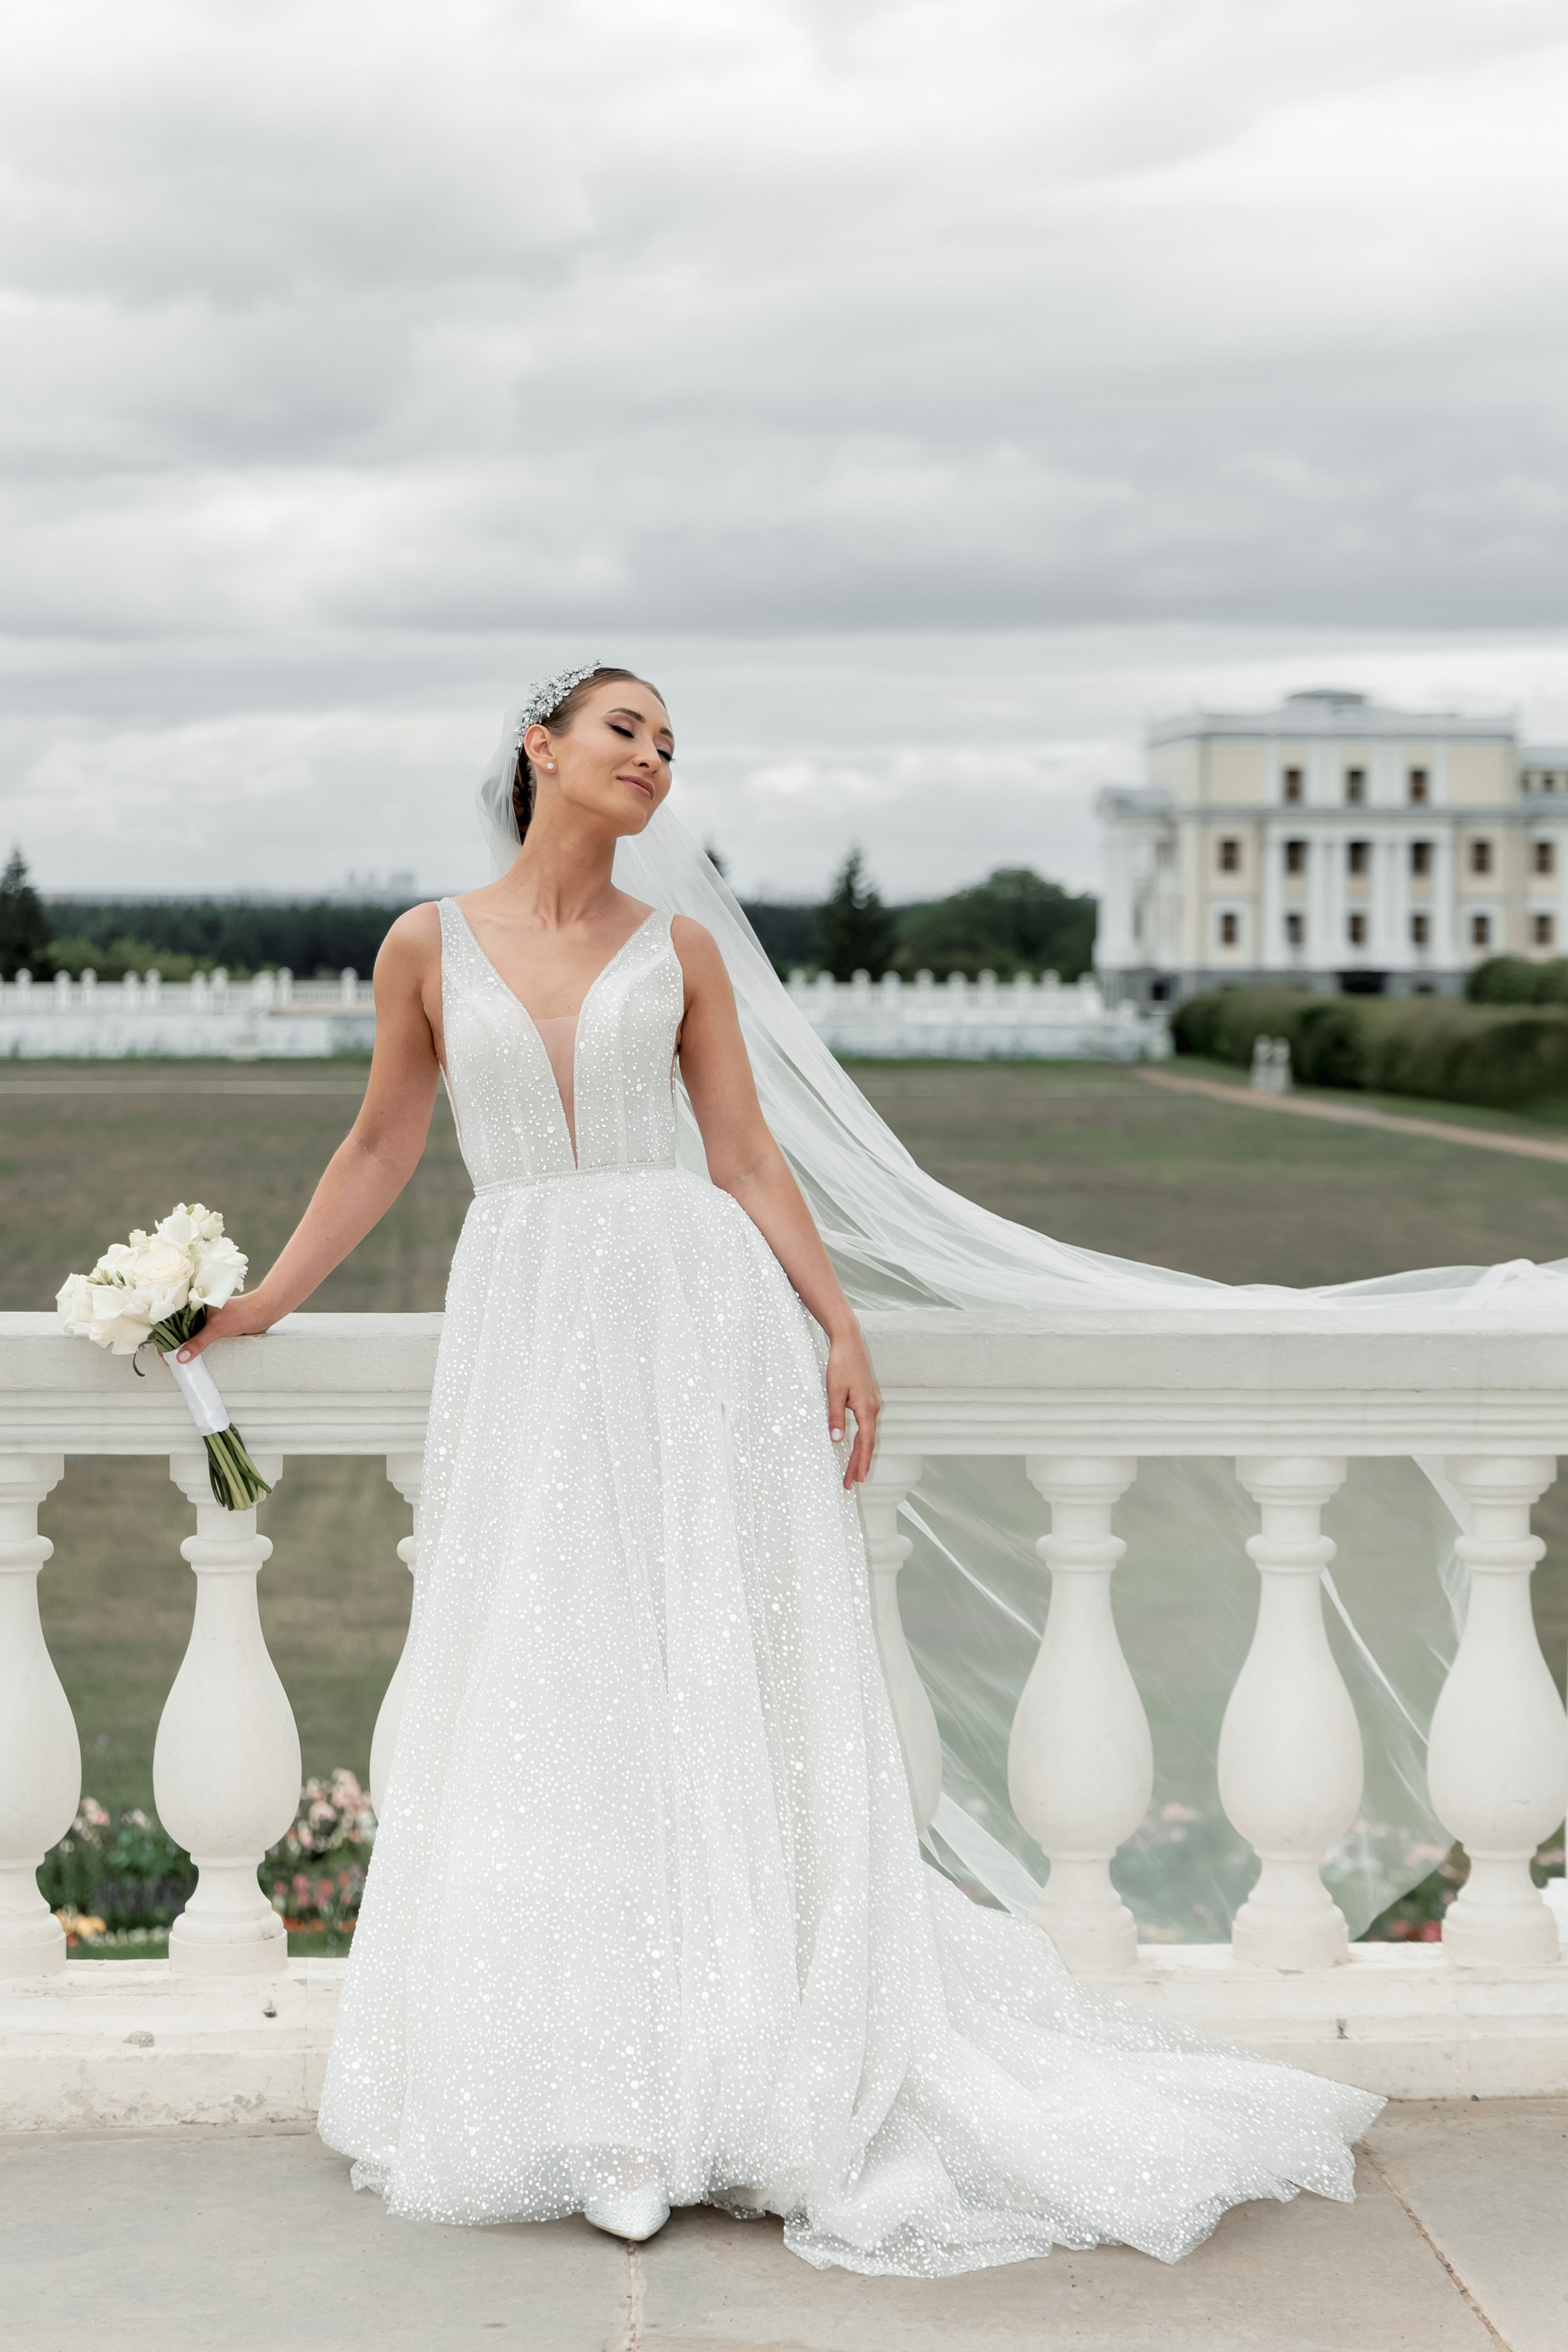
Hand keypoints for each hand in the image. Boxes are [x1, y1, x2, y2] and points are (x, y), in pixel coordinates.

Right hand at [172, 1290, 279, 1362]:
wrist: (263, 1313)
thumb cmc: (242, 1313)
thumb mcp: (217, 1329)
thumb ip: (199, 1342)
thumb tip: (181, 1357)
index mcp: (193, 1306)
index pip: (171, 1320)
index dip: (165, 1336)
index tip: (162, 1352)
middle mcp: (197, 1312)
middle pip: (178, 1330)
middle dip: (173, 1345)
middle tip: (169, 1361)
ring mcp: (206, 1321)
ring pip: (189, 1335)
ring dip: (185, 1347)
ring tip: (178, 1362)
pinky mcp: (215, 1329)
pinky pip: (201, 1339)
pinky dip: (196, 1348)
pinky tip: (193, 1358)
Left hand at [826, 1326, 879, 1488]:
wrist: (849, 1342)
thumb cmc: (841, 1365)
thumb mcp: (834, 1392)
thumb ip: (835, 1417)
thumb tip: (836, 1440)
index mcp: (866, 1409)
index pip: (865, 1443)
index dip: (860, 1462)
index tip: (856, 1479)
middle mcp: (873, 1408)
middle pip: (868, 1443)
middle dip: (860, 1464)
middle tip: (851, 1483)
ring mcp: (871, 1403)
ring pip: (868, 1435)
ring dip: (861, 1453)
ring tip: (854, 1470)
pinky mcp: (867, 1399)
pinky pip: (867, 1426)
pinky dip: (863, 1440)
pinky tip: (858, 1446)